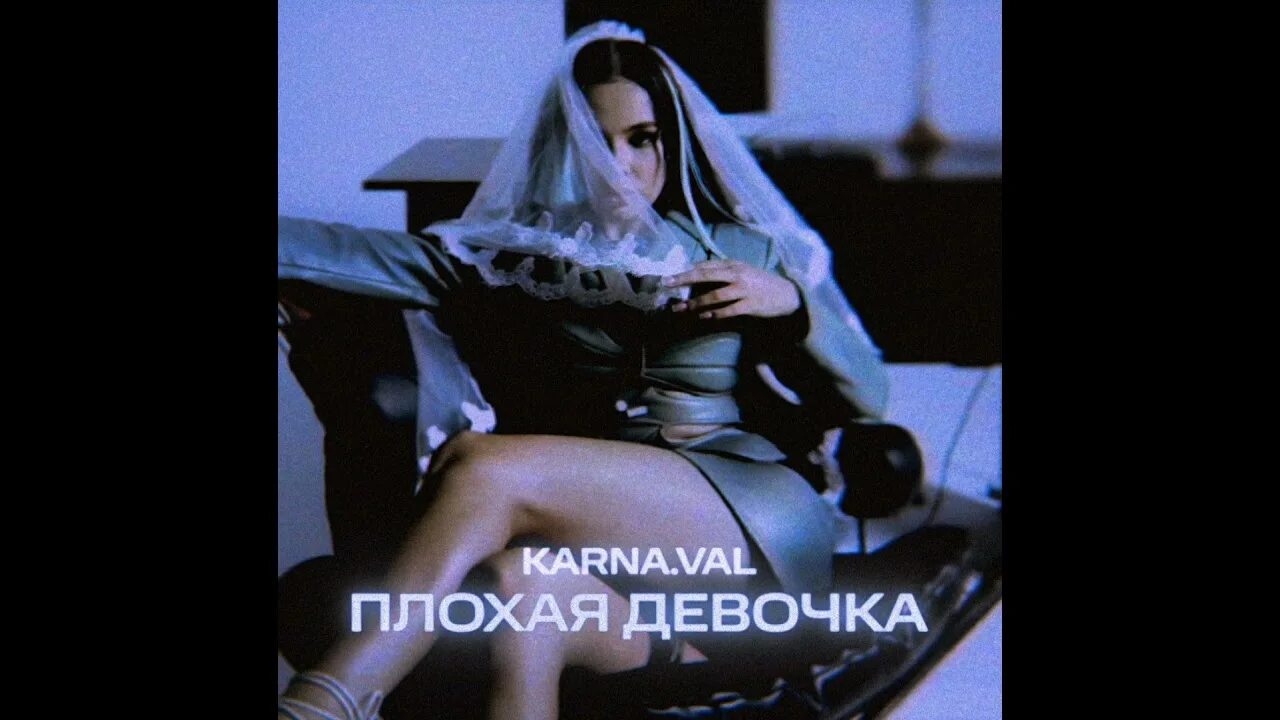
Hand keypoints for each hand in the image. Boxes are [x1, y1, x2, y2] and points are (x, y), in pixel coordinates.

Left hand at [663, 260, 801, 319]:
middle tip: (667, 284)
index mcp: (734, 264)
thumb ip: (722, 270)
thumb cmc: (760, 283)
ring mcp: (744, 290)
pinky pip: (729, 310)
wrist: (787, 294)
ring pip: (715, 295)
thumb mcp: (742, 271)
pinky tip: (704, 317)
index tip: (669, 276)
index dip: (686, 270)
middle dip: (684, 280)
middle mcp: (738, 274)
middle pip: (706, 275)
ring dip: (696, 303)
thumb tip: (697, 270)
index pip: (706, 265)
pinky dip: (715, 314)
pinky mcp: (750, 305)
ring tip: (681, 308)